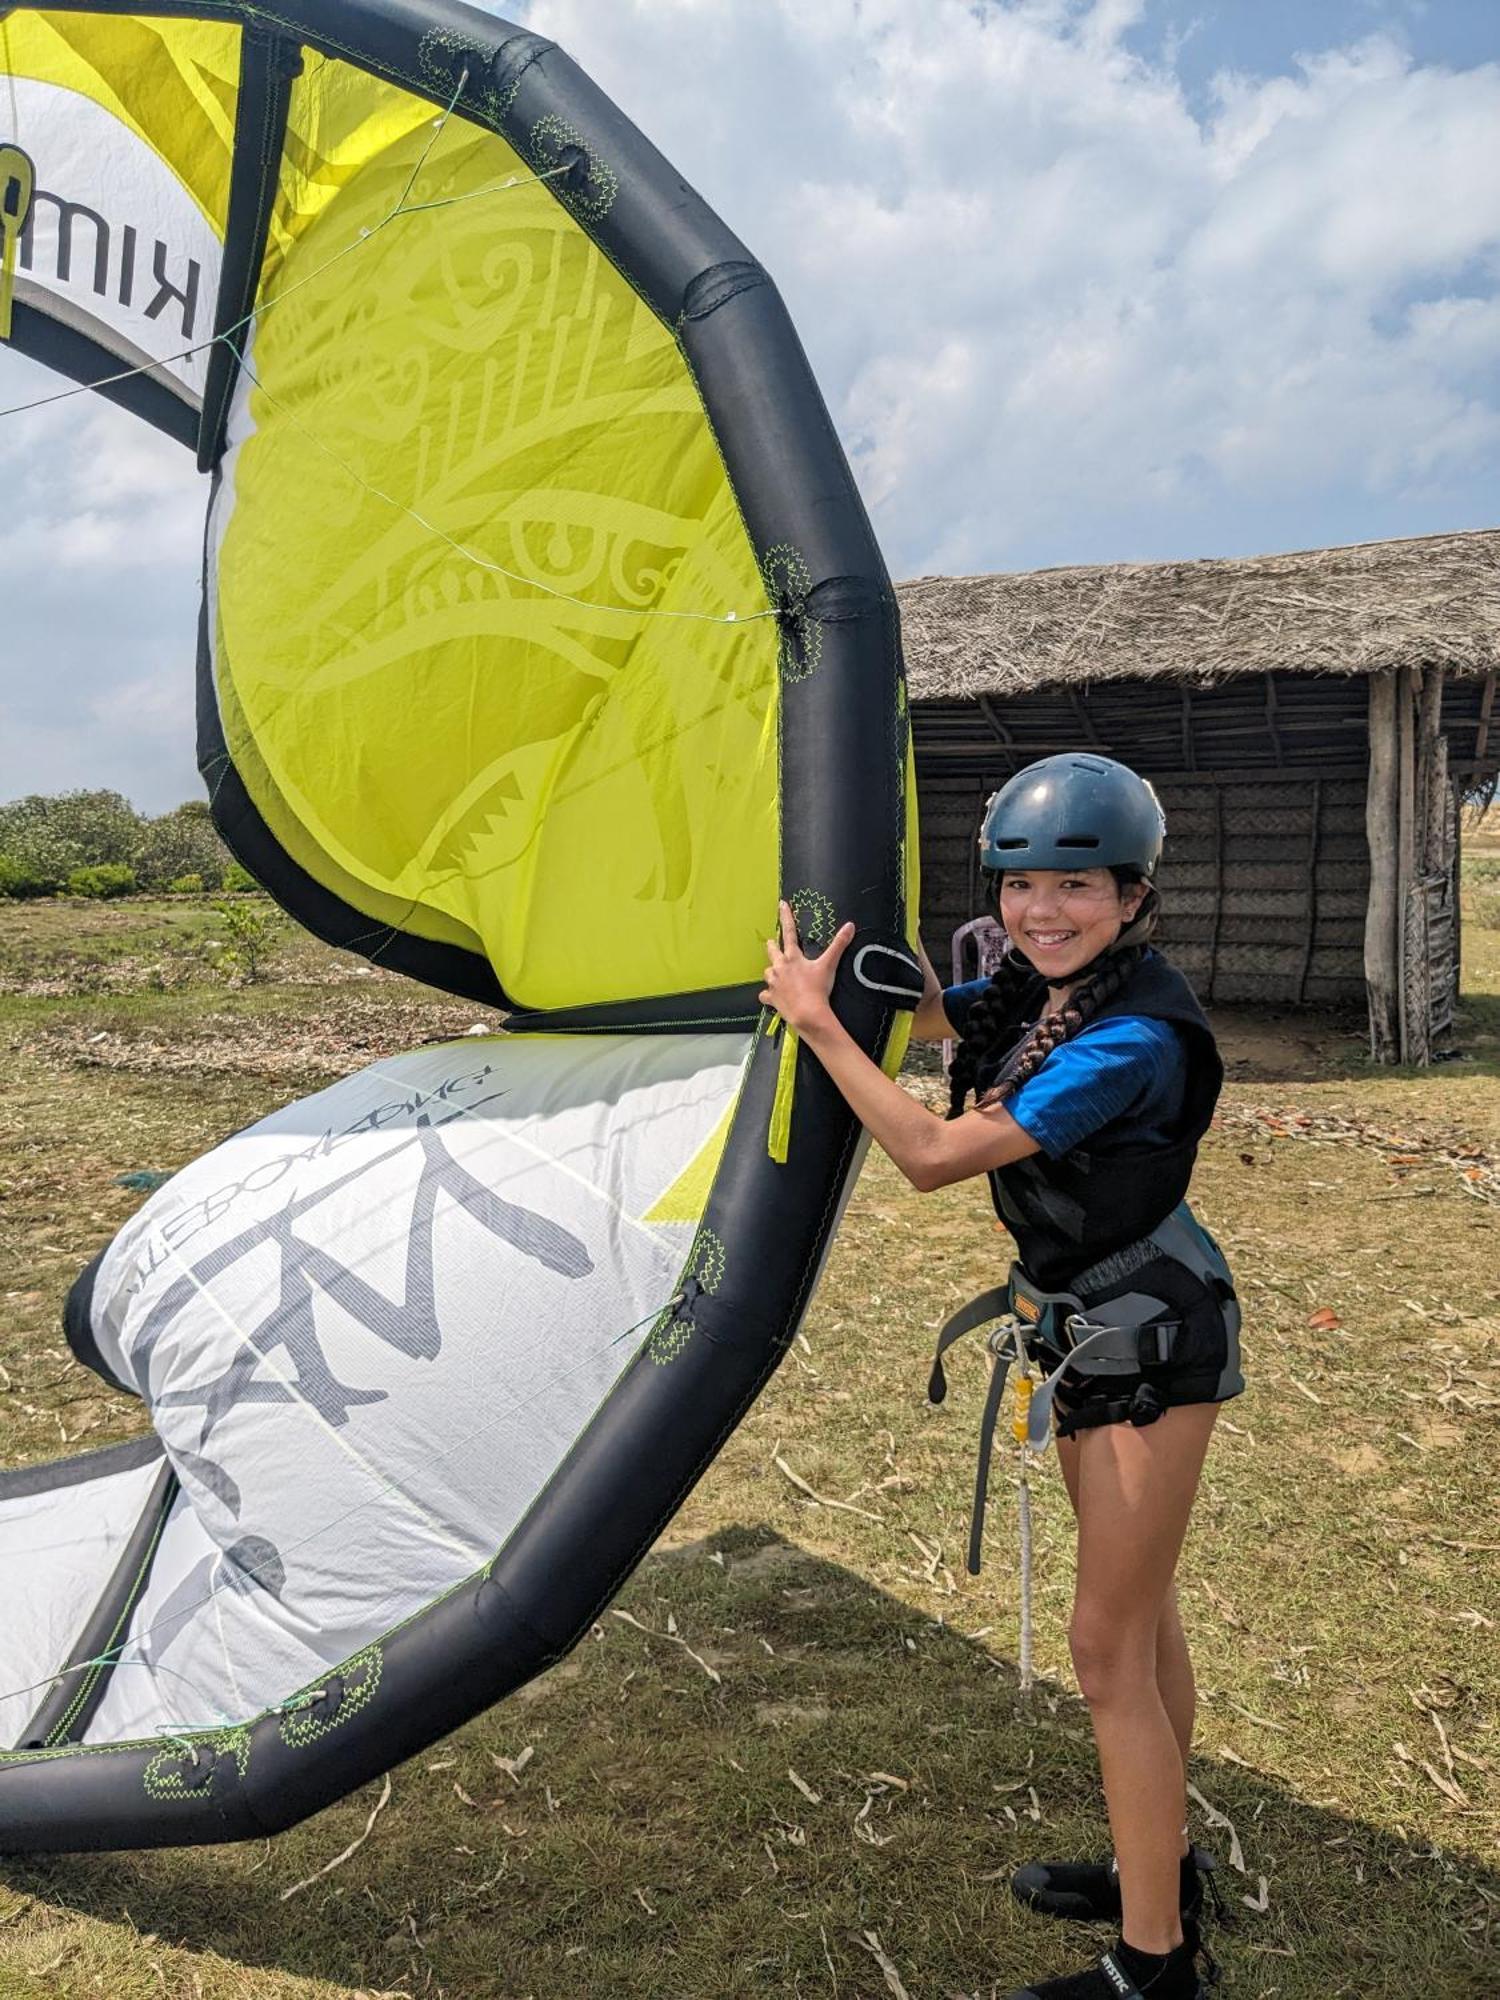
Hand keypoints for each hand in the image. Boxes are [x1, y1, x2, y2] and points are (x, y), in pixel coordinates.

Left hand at [759, 900, 854, 1032]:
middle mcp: (780, 967)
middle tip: (770, 943)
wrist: (808, 1013)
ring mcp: (774, 983)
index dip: (786, 917)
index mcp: (792, 957)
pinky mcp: (772, 998)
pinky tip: (772, 996)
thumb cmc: (818, 989)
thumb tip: (850, 926)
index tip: (781, 905)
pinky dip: (768, 995)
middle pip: (772, 952)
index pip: (789, 932)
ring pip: (768, 973)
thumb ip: (839, 945)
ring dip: (771, 971)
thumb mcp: (829, 965)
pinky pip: (766, 995)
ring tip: (775, 972)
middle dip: (771, 946)